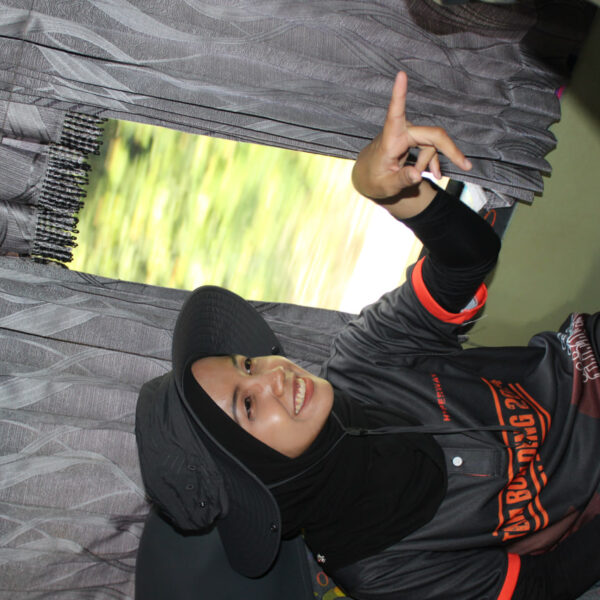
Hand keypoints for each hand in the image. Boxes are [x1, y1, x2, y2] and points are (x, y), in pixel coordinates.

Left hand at [352, 72, 471, 202]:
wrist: (369, 177)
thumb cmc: (374, 180)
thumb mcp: (385, 186)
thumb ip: (402, 180)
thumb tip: (418, 175)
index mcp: (390, 140)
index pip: (395, 113)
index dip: (399, 94)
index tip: (400, 74)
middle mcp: (401, 131)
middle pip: (433, 136)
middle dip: (450, 151)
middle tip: (466, 165)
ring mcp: (409, 133)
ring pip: (432, 145)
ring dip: (429, 163)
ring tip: (419, 177)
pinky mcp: (414, 138)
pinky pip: (430, 148)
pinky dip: (433, 162)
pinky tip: (436, 174)